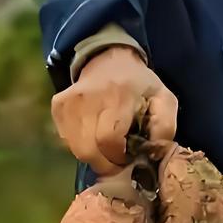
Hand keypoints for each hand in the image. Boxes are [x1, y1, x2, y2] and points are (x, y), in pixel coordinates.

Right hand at [51, 46, 177, 174]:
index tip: (128, 159)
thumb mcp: (163, 99)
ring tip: (106, 147)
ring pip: (75, 149)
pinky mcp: (58, 106)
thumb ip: (165, 127)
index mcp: (119, 97)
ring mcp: (69, 102)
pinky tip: (93, 135)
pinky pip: (66, 140)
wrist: (108, 58)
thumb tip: (153, 153)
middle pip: (88, 150)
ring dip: (93, 155)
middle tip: (116, 159)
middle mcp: (89, 98)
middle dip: (105, 163)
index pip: (109, 140)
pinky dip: (80, 145)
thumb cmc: (139, 84)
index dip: (118, 158)